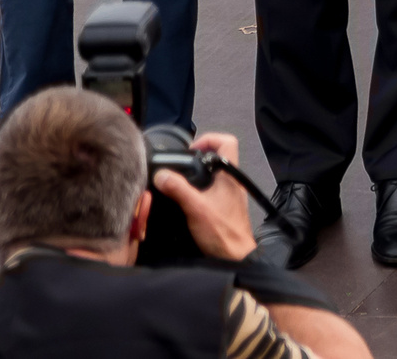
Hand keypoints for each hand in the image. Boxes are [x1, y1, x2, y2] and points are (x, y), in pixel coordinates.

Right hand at [153, 133, 256, 261]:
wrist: (235, 256)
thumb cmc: (221, 232)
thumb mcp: (195, 207)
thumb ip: (178, 189)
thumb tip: (161, 174)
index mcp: (230, 174)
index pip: (228, 142)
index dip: (209, 139)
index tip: (191, 150)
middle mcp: (233, 180)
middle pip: (218, 156)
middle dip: (198, 157)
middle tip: (181, 166)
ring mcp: (231, 193)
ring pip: (215, 173)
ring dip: (198, 174)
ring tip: (180, 181)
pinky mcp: (226, 206)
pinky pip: (213, 188)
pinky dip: (200, 188)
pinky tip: (186, 198)